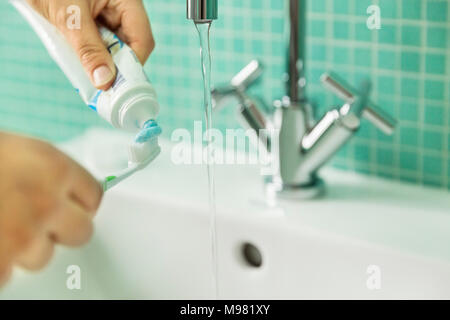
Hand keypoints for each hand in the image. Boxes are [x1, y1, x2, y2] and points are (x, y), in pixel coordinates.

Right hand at [0, 132, 102, 285]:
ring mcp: (23, 237)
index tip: (75, 206)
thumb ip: (43, 172)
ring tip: (0, 227)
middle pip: (81, 231)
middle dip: (62, 229)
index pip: (94, 195)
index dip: (82, 202)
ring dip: (25, 247)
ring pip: (43, 255)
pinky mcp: (0, 263)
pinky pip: (8, 273)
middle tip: (40, 222)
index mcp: (52, 168)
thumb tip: (59, 189)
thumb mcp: (13, 150)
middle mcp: (46, 203)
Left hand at [27, 0, 154, 89]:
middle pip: (129, 46)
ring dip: (98, 60)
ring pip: (112, 47)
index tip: (116, 85)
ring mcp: (106, 14)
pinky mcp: (91, 19)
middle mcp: (120, 8)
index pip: (142, 40)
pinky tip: (75, 58)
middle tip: (98, 83)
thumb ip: (88, 48)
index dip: (132, 65)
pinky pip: (96, 43)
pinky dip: (87, 53)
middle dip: (114, 65)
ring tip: (83, 69)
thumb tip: (105, 81)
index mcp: (126, 1)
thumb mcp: (69, 16)